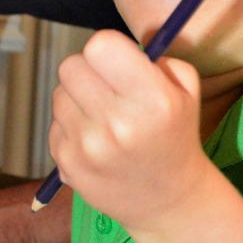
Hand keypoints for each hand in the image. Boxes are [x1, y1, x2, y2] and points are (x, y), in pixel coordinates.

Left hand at [49, 30, 207, 232]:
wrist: (168, 201)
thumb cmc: (176, 135)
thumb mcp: (186, 90)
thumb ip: (158, 55)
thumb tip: (118, 40)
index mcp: (151, 100)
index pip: (100, 46)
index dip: (107, 48)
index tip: (117, 60)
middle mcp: (117, 124)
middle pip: (71, 65)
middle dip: (88, 69)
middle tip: (106, 86)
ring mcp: (87, 147)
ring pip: (59, 93)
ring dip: (78, 97)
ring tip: (103, 116)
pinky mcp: (66, 165)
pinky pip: (55, 123)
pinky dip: (72, 126)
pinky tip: (95, 141)